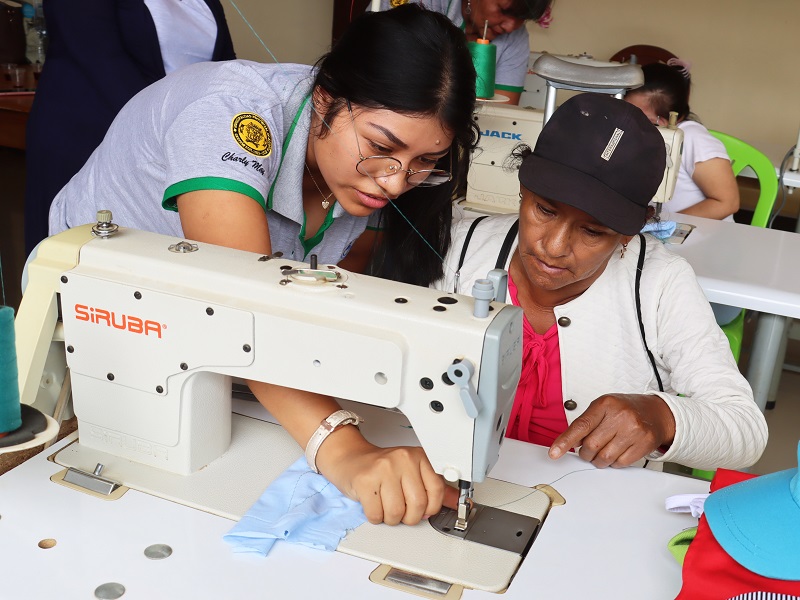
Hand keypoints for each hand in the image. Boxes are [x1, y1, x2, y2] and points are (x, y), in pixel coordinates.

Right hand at [316, 428, 446, 525]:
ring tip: (386, 505)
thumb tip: (458, 502)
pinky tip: (374, 505)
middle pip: (418, 505)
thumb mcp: (411, 472)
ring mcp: (383, 469)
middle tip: (401, 510)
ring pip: (397, 513)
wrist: (350, 459)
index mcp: (417, 456)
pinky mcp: (365, 481)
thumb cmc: (380, 468)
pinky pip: (377, 515)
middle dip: (409, 517)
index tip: (424, 510)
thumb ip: (434, 487)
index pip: (437, 491)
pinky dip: (376, 517)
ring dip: (391, 518)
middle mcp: (402, 459)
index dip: (431, 508)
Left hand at [548, 394, 675, 467]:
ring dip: (598, 460)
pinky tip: (616, 453)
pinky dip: (613, 463)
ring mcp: (634, 430)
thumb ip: (586, 423)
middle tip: (588, 451)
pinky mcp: (644, 444)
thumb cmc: (625, 409)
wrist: (656, 412)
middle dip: (585, 453)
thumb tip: (569, 443)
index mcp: (605, 404)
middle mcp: (620, 416)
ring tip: (602, 452)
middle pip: (591, 446)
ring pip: (605, 458)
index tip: (554, 453)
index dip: (565, 441)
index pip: (581, 426)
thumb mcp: (603, 407)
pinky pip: (620, 463)